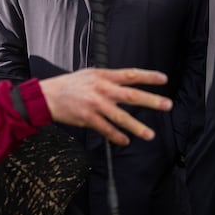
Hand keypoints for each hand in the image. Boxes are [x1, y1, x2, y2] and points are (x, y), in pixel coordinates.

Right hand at [39, 68, 171, 145]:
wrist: (47, 96)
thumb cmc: (70, 85)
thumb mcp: (90, 74)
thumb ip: (108, 78)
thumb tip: (127, 81)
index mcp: (103, 76)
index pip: (130, 74)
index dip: (148, 76)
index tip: (163, 79)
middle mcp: (101, 89)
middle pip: (131, 95)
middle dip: (151, 101)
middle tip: (167, 105)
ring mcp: (95, 105)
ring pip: (120, 117)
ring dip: (136, 127)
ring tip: (150, 134)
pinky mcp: (87, 118)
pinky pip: (106, 129)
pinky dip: (116, 136)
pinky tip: (125, 140)